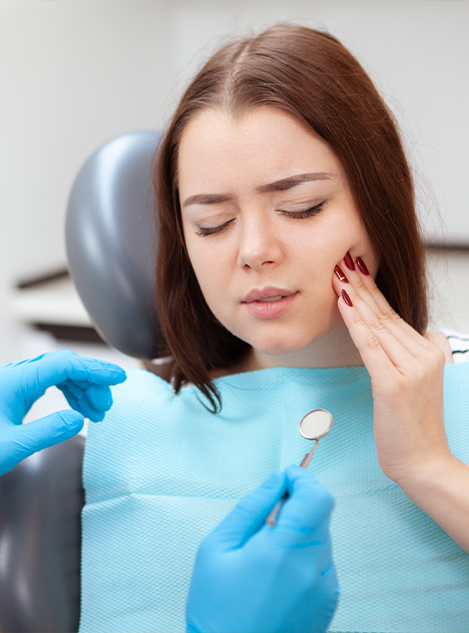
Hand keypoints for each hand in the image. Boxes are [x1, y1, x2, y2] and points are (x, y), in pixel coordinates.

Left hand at [0, 350, 125, 474]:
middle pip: (64, 366)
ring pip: (58, 374)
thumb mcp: (12, 446)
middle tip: (105, 407)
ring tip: (96, 412)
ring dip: (81, 389)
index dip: (94, 369)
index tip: (118, 378)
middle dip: (90, 382)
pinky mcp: (14, 393)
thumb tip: (78, 419)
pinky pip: (48, 384)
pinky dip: (68, 394)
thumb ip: (48, 431)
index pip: (64, 365)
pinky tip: (78, 409)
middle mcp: (16, 377)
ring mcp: (15, 383)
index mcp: (15, 381)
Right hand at [186, 465, 337, 632]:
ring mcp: (325, 588)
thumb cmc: (217, 611)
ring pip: (322, 535)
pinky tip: (277, 571)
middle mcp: (314, 569)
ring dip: (300, 529)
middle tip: (268, 515)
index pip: (316, 497)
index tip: (285, 477)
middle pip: (321, 513)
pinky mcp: (328, 601)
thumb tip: (276, 481)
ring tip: (266, 551)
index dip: (302, 479)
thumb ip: (251, 508)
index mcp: (285, 552)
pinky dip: (304, 553)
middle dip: (297, 503)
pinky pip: (322, 560)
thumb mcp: (217, 549)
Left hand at [332, 252, 449, 484]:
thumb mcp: (413, 383)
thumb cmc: (412, 427)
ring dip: (354, 296)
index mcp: (430, 350)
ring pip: (376, 325)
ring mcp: (411, 368)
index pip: (393, 315)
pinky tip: (344, 303)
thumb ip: (402, 356)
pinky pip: (370, 346)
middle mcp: (424, 354)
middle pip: (384, 314)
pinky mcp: (394, 383)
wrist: (424, 462)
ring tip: (337, 274)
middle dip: (360, 285)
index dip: (371, 291)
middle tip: (342, 260)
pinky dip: (355, 323)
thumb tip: (382, 334)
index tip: (354, 270)